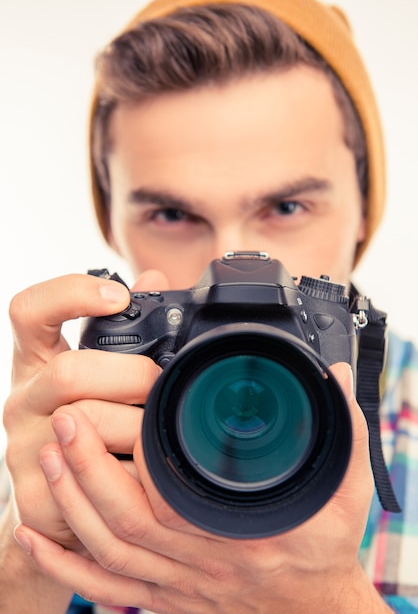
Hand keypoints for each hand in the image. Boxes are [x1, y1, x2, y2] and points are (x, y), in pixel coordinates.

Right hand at [4, 271, 161, 548]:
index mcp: (36, 362)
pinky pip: (93, 480)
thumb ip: (126, 327)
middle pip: (70, 372)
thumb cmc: (88, 421)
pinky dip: (132, 473)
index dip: (70, 294)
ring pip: (85, 424)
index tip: (118, 297)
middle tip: (160, 387)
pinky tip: (149, 470)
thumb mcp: (99, 371)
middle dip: (132, 376)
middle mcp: (22, 400)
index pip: (29, 311)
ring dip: (136, 426)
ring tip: (160, 430)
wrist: (54, 498)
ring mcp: (23, 448)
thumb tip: (154, 280)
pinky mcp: (35, 494)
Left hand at [14, 364, 390, 612]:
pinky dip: (62, 566)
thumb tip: (335, 376)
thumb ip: (346, 431)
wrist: (315, 611)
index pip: (173, 498)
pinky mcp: (164, 599)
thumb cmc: (325, 549)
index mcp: (239, 533)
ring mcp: (178, 585)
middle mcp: (201, 563)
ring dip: (70, 503)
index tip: (121, 409)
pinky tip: (33, 537)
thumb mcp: (345, 490)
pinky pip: (103, 590)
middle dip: (87, 468)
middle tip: (66, 420)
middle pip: (126, 521)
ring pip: (107, 552)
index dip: (138, 458)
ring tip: (47, 456)